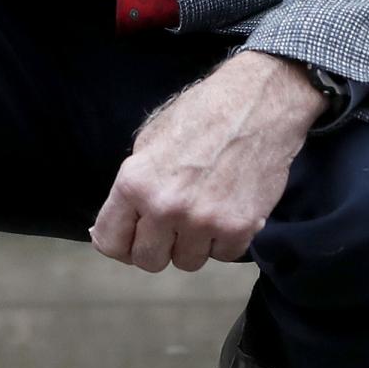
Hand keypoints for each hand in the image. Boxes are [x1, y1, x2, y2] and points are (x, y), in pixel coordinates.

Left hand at [89, 51, 323, 272]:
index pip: (110, 242)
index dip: (119, 243)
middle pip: (148, 261)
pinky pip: (222, 255)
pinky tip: (226, 210)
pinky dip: (224, 240)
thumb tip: (116, 223)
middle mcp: (165, 207)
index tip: (130, 237)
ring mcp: (203, 221)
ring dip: (192, 244)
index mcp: (134, 183)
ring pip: (187, 263)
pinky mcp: (239, 228)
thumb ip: (131, 188)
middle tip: (169, 226)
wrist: (258, 105)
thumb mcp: (148, 142)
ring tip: (201, 212)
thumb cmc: (200, 116)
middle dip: (156, 247)